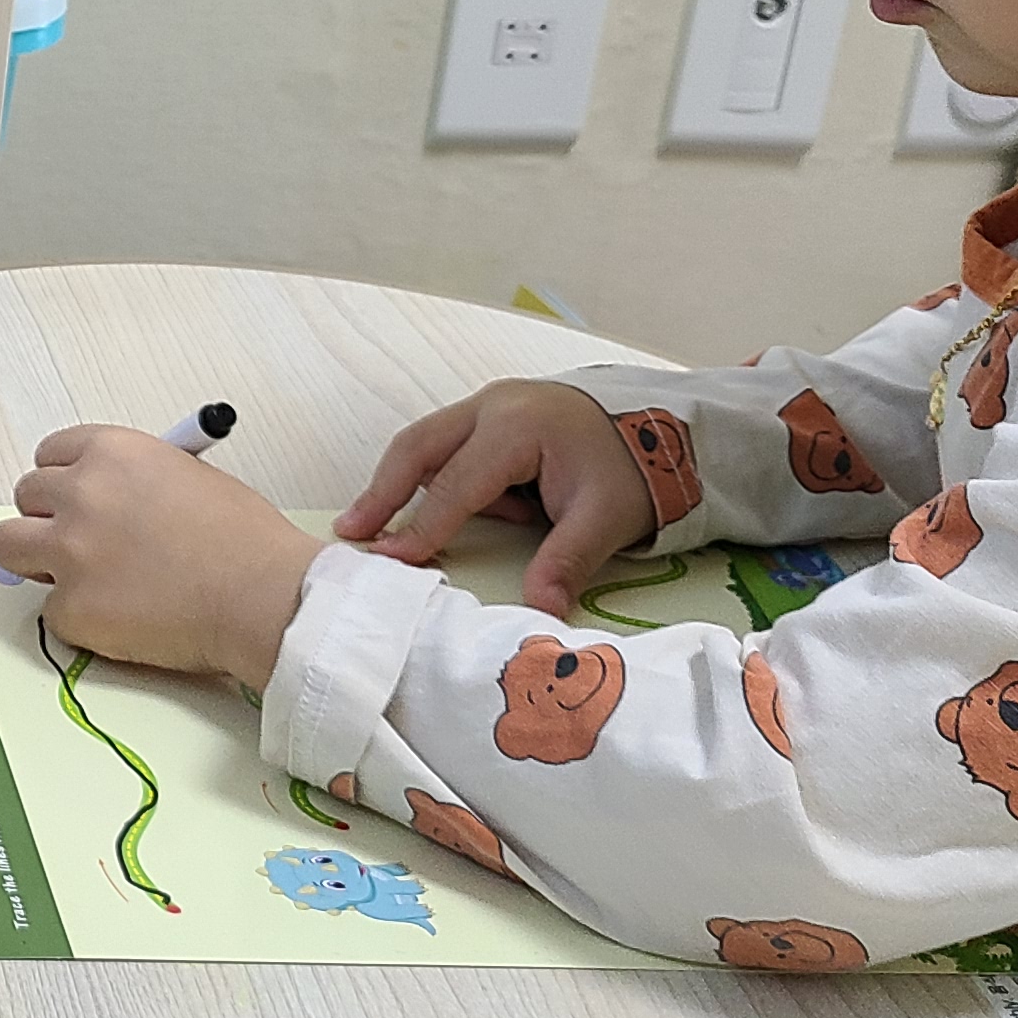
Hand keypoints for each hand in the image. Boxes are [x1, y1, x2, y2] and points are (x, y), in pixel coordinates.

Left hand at [0, 424, 317, 691]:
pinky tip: (125, 621)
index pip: (50, 454)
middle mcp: (80, 494)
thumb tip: (117, 499)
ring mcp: (70, 553)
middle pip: (24, 496)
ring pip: (8, 547)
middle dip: (47, 520)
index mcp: (111, 453)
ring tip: (83, 581)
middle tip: (81, 545)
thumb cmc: (246, 540)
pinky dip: (80, 619)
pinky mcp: (72, 609)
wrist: (263, 596)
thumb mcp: (189, 478)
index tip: (75, 500)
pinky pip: (52, 611)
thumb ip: (137, 481)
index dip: (65, 481)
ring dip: (37, 562)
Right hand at [331, 378, 650, 613]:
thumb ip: (565, 562)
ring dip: (402, 484)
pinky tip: (438, 512)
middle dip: (382, 490)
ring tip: (376, 526)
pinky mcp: (493, 414)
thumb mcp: (606, 518)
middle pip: (418, 446)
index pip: (455, 485)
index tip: (389, 559)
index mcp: (518, 428)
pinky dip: (432, 476)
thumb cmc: (633, 469)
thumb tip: (540, 613)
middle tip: (351, 530)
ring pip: (426, 441)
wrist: (665, 427)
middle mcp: (494, 406)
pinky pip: (448, 444)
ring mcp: (490, 404)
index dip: (421, 527)